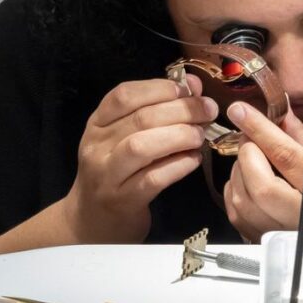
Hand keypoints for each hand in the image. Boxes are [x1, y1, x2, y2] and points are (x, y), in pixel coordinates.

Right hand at [63, 76, 216, 243]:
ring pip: (142, 146)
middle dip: (182, 110)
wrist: (94, 219)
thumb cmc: (118, 169)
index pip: (124, 95)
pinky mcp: (123, 200)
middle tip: (208, 111)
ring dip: (179, 136)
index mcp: (97, 123)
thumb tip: (193, 84)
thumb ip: (157, 108)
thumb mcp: (127, 135)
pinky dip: (178, 165)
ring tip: (199, 136)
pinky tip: (193, 159)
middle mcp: (97, 146)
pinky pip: (154, 178)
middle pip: (141, 118)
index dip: (160, 87)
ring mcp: (107, 175)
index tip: (188, 90)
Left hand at [222, 101, 302, 241]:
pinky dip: (234, 193)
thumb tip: (281, 114)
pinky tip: (247, 180)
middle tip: (250, 138)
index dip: (259, 130)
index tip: (240, 110)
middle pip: (259, 184)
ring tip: (252, 158)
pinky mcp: (269, 243)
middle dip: (247, 153)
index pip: (286, 156)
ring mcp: (284, 236)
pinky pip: (238, 217)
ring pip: (243, 202)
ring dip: (238, 172)